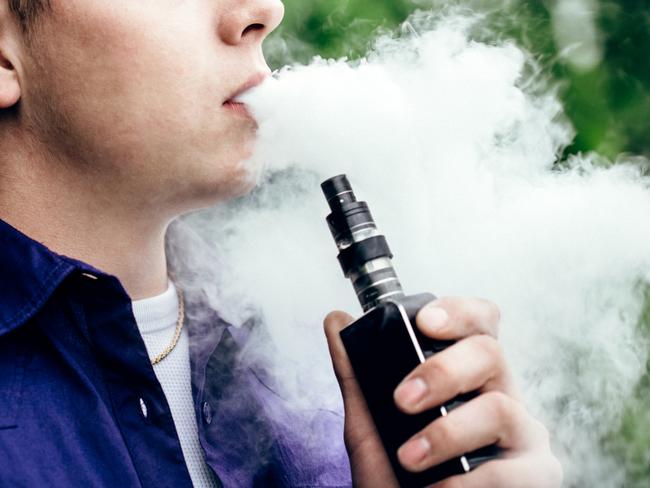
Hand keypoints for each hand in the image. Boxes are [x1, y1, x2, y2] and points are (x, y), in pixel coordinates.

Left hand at [324, 297, 561, 487]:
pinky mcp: (536, 475)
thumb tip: (336, 319)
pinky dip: (468, 481)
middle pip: (489, 353)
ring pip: (499, 408)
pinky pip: (513, 469)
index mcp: (466, 375)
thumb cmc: (394, 475)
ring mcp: (521, 434)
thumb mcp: (368, 423)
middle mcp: (499, 395)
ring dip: (446, 433)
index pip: (479, 324)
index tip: (424, 322)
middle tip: (402, 401)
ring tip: (410, 459)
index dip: (458, 312)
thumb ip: (356, 374)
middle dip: (442, 372)